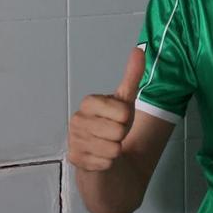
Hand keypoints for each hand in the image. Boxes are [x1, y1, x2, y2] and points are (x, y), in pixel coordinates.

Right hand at [67, 47, 144, 171]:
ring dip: (115, 151)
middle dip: (121, 136)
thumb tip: (139, 49)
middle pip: (118, 131)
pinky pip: (105, 163)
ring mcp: (73, 140)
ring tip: (106, 147)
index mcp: (89, 102)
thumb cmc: (114, 127)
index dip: (127, 119)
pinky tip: (100, 159)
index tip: (120, 120)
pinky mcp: (74, 160)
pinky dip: (107, 164)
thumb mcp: (126, 102)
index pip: (123, 111)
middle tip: (113, 136)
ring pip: (112, 149)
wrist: (103, 157)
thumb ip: (132, 76)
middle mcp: (77, 119)